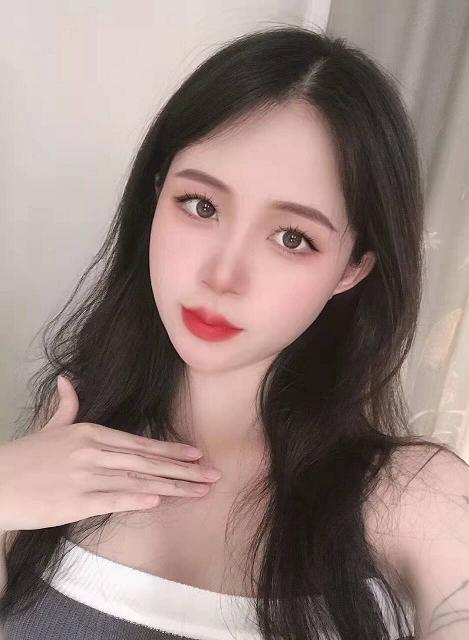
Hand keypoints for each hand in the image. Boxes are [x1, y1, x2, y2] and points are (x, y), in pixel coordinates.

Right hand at [0, 376, 221, 530]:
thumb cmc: (23, 457)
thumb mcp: (49, 427)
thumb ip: (66, 406)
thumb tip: (67, 381)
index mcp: (90, 432)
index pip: (140, 442)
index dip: (171, 450)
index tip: (196, 455)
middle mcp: (93, 451)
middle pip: (147, 460)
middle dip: (183, 469)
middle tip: (212, 475)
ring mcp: (85, 475)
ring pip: (138, 479)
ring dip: (173, 486)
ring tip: (200, 490)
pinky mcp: (74, 501)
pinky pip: (112, 498)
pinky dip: (137, 498)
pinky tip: (160, 500)